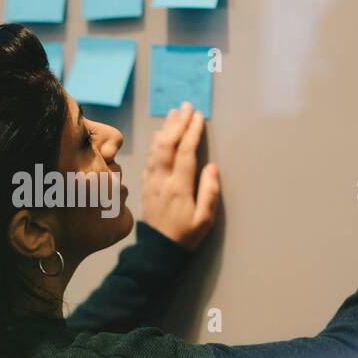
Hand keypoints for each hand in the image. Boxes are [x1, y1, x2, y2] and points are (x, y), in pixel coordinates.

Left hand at [141, 101, 219, 249]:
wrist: (156, 251)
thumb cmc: (185, 236)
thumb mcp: (204, 220)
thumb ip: (209, 192)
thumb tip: (212, 167)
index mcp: (178, 188)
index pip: (185, 153)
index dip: (191, 132)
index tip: (198, 117)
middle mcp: (162, 181)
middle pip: (167, 145)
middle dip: (178, 123)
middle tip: (186, 106)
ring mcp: (151, 182)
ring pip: (156, 149)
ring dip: (166, 129)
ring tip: (174, 114)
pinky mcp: (145, 185)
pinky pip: (150, 158)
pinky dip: (156, 143)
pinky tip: (161, 134)